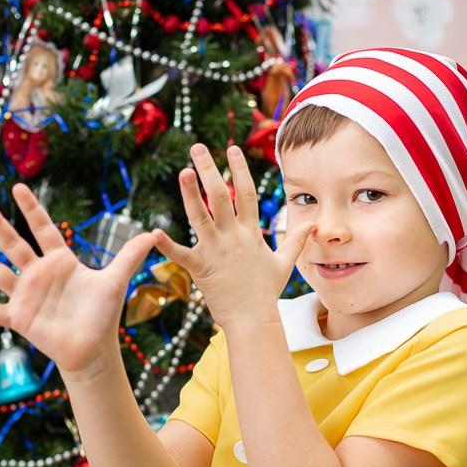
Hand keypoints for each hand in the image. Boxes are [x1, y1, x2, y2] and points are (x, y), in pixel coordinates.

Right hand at [0, 183, 156, 375]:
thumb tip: (154, 234)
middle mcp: (38, 275)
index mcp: (60, 262)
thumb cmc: (104, 315)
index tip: (18, 187)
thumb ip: (130, 256)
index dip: (32, 209)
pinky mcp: (18, 318)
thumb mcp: (117, 281)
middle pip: (13, 244)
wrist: (93, 349)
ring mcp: (25, 295)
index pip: (43, 229)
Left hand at [153, 143, 311, 329]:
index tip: (232, 149)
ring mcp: (216, 251)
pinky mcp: (201, 268)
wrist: (253, 319)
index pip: (246, 193)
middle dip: (209, 169)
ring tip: (183, 170)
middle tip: (197, 147)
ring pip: (201, 217)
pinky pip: (181, 255)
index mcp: (250, 233)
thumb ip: (296, 241)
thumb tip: (313, 225)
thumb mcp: (284, 264)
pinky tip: (153, 232)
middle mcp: (233, 237)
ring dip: (191, 193)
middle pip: (222, 196)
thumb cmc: (265, 292)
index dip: (239, 169)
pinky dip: (166, 245)